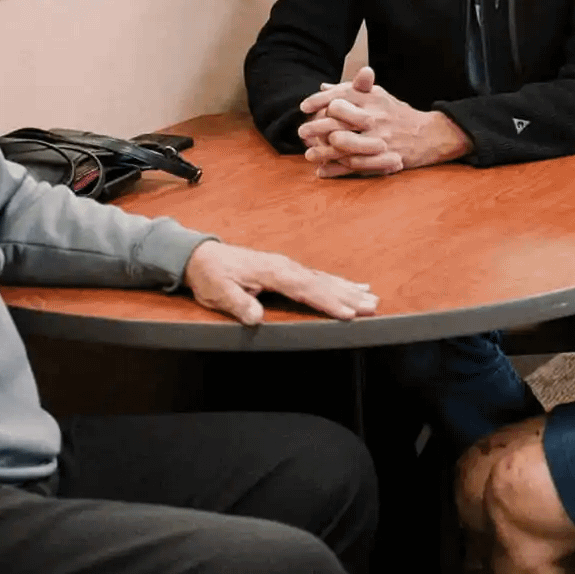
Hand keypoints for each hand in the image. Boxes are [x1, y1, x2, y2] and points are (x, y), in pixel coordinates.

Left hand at [183, 240, 377, 324]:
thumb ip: (238, 304)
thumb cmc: (211, 275)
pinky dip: (337, 281)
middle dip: (347, 295)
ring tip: (371, 297)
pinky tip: (351, 285)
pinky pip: (317, 276)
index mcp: (272, 271)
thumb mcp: (219, 292)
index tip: (347, 313)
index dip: (327, 302)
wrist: (202, 256)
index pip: (305, 288)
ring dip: (347, 288)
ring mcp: (287, 266)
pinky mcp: (286, 269)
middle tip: (372, 306)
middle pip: (321, 283)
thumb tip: (256, 317)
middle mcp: (284, 266)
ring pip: (323, 278)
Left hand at [295, 66, 471, 176]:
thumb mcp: (378, 96)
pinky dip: (337, 170)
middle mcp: (376, 117)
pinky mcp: (384, 159)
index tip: (304, 108)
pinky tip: (322, 171)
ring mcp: (380, 139)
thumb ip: (351, 90)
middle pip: (342, 120)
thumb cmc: (398, 113)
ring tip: (308, 154)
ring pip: (347, 146)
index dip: (320, 101)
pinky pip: (357, 166)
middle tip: (301, 132)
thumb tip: (323, 85)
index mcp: (373, 99)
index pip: (342, 96)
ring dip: (325, 151)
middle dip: (318, 127)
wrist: (429, 134)